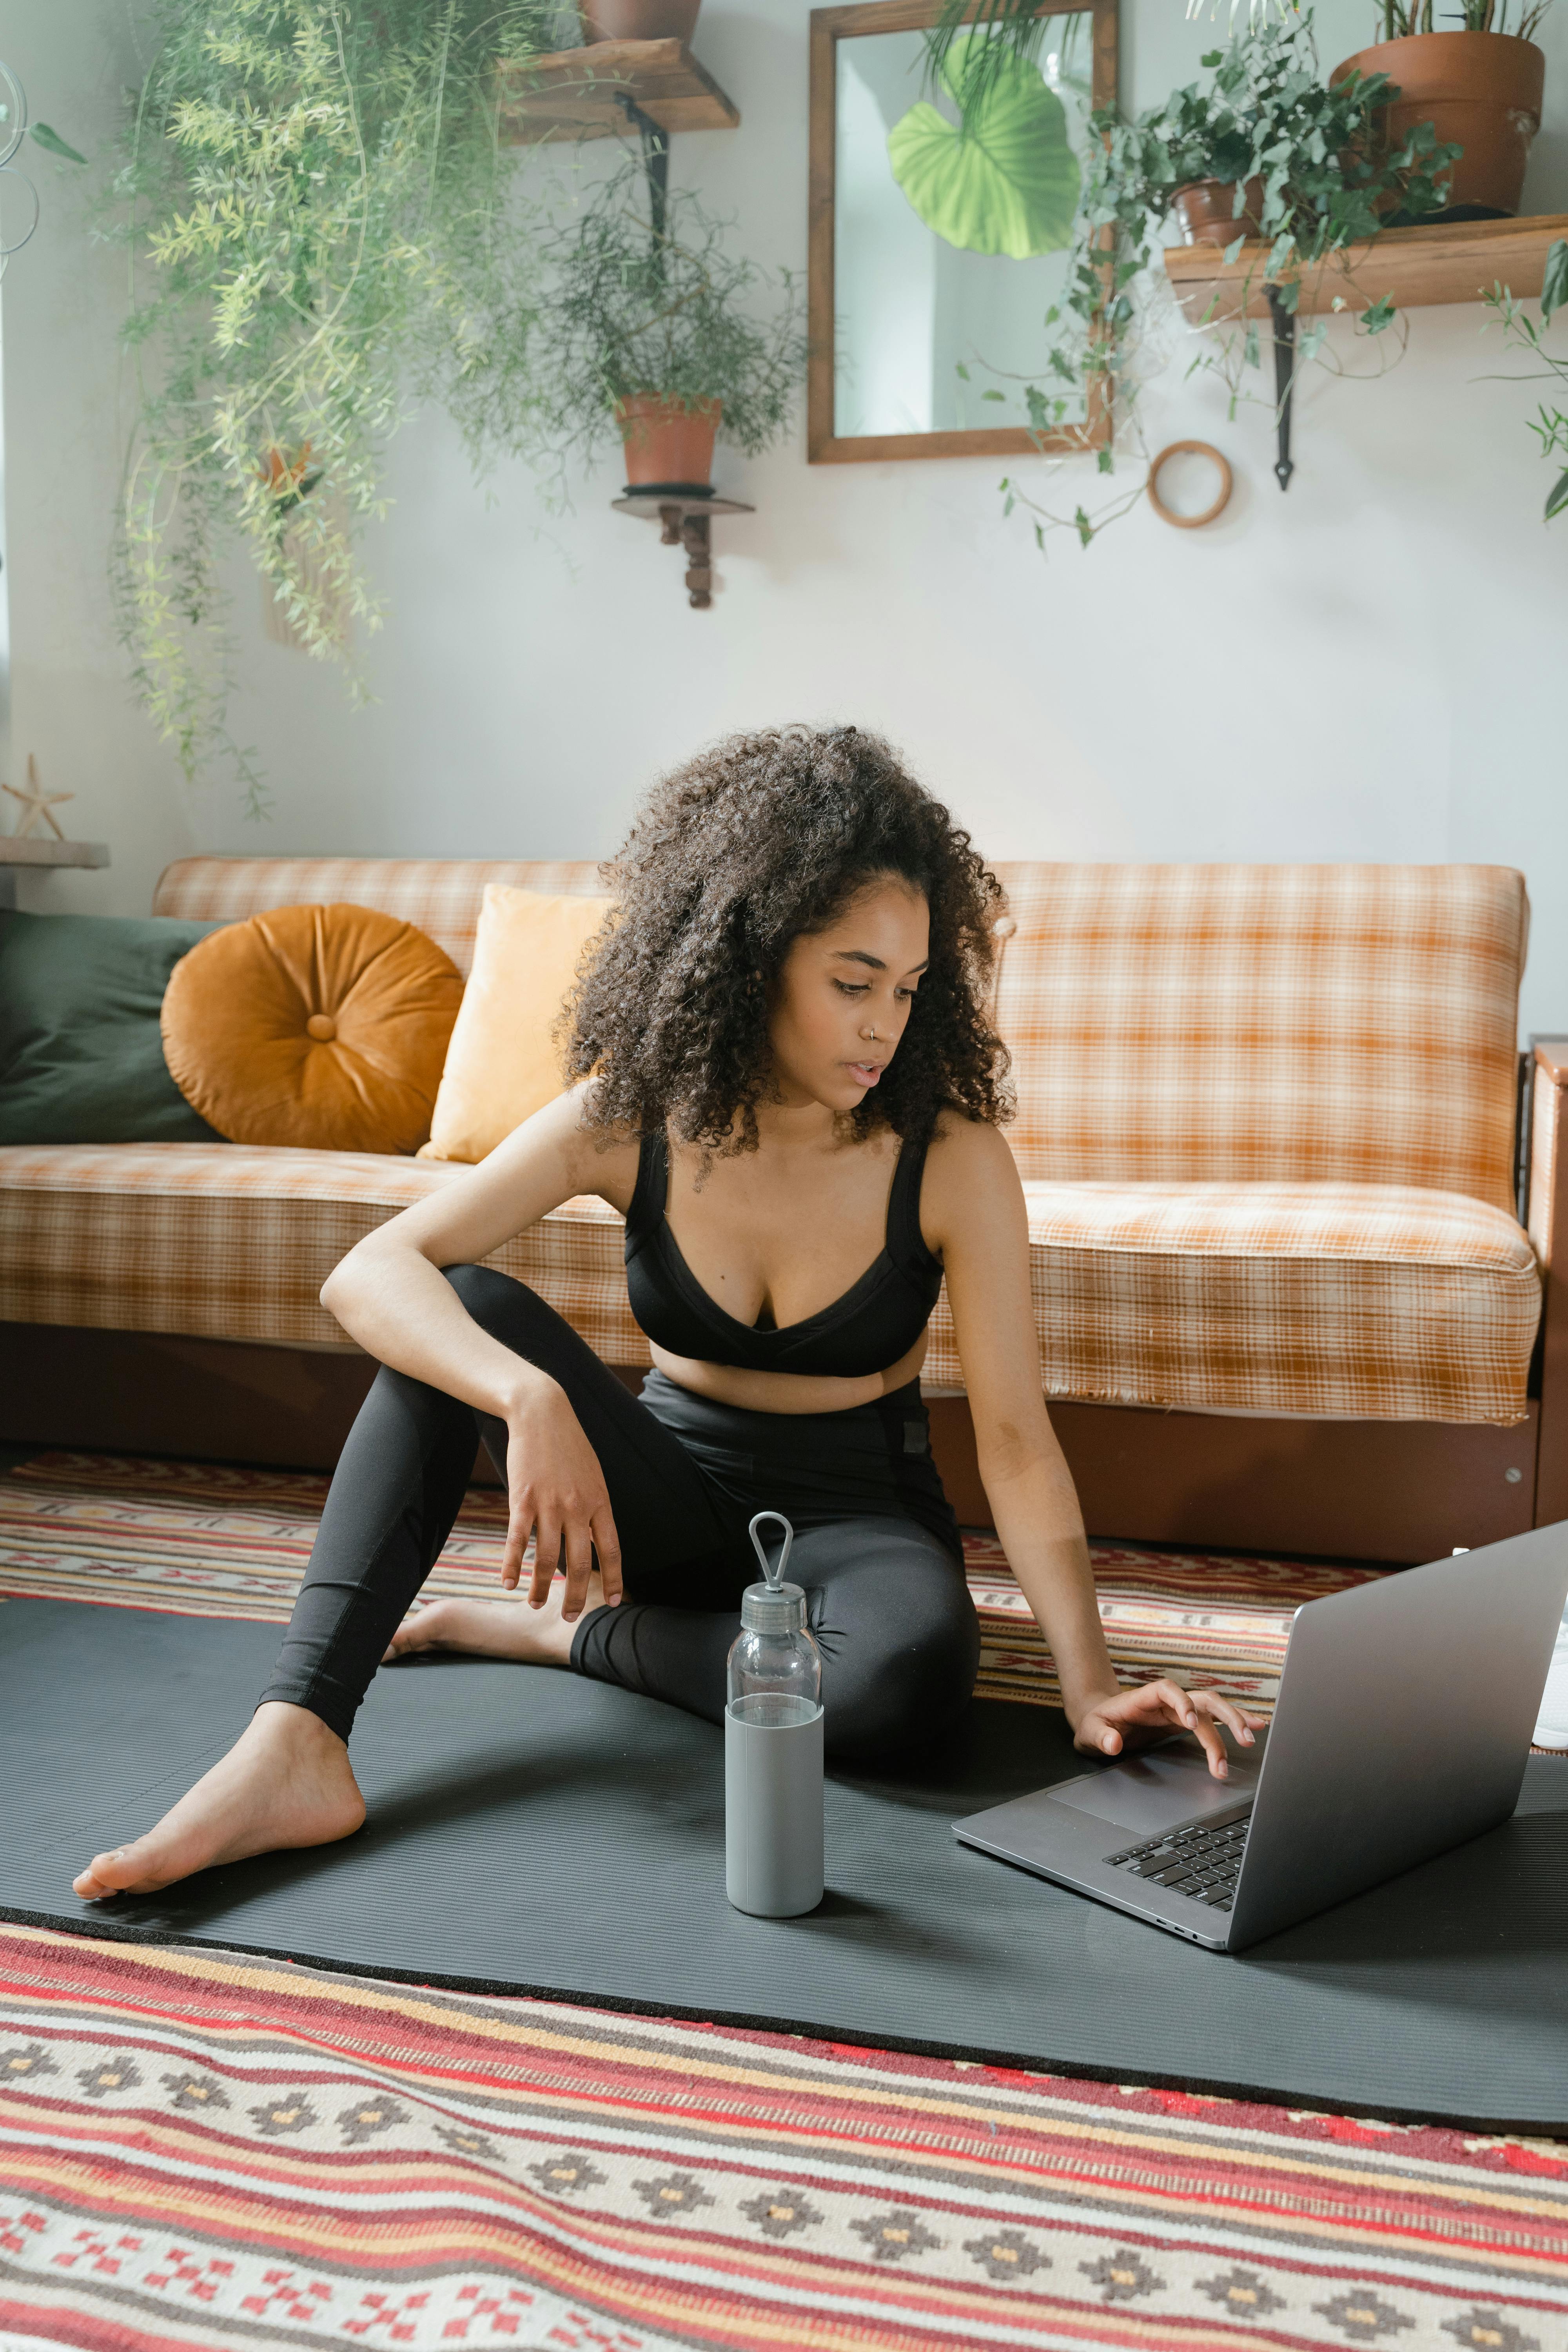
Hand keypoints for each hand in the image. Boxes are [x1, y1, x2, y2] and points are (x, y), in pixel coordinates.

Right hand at [498, 1376, 622, 1623]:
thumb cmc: (569, 1446)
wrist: (542, 1414)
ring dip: (540, 1587)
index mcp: (600, 1502)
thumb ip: (595, 1508)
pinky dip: (512, 1566)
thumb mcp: (593, 1476)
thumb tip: (595, 1539)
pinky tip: (507, 1583)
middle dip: (574, 1596)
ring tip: (535, 1604)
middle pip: (578, 1564)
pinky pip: (518, 1541)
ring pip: (547, 1559)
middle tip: (569, 1618)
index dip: (613, 1580)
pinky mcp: (522, 1499)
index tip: (612, 1604)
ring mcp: (549, 1505)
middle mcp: (577, 1508)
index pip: (611, 1550)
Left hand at [1071, 1679, 1262, 1781]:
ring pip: (1213, 1710)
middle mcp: (1168, 1701)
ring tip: (1252, 1739)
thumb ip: (1101, 1737)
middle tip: (1242, 1739)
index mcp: (1145, 1697)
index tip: (1192, 1724)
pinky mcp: (1186, 1723)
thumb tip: (1114, 1743)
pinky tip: (1255, 1727)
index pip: (1168, 1690)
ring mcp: (1179, 1711)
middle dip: (1224, 1716)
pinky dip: (1234, 1723)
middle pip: (1201, 1699)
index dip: (1182, 1703)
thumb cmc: (1096, 1724)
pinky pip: (1213, 1721)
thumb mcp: (1091, 1732)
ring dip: (1234, 1723)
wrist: (1100, 1722)